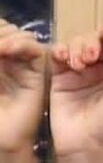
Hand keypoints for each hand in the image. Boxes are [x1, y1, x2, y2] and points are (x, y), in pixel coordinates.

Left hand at [0, 19, 46, 152]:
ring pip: (22, 35)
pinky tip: (7, 50)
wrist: (2, 133)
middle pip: (9, 28)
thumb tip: (2, 43)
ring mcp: (25, 64)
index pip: (1, 29)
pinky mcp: (38, 72)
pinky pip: (36, 49)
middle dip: (0, 32)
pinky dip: (21, 44)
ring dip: (8, 37)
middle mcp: (11, 58)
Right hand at [49, 24, 102, 158]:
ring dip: (78, 48)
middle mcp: (101, 69)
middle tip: (91, 58)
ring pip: (77, 44)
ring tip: (78, 65)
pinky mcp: (60, 77)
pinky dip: (61, 50)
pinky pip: (59, 54)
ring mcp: (79, 73)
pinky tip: (64, 59)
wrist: (86, 147)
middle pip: (96, 40)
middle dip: (93, 42)